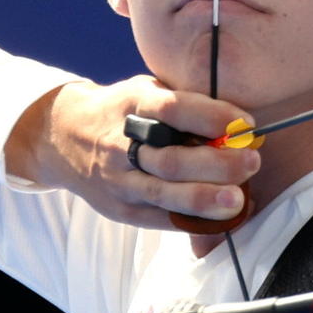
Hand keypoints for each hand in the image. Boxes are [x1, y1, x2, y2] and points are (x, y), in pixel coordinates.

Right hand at [8, 77, 260, 230]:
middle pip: (171, 159)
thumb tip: (237, 123)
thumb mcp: (143, 92)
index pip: (173, 109)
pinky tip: (223, 217)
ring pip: (164, 195)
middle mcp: (120, 145)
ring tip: (238, 198)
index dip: (211, 117)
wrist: (61, 137)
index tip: (246, 123)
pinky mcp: (121, 210)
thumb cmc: (120, 112)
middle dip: (217, 164)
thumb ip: (181, 104)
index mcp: (131, 106)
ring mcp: (119, 181)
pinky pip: (161, 220)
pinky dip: (194, 220)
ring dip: (206, 198)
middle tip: (251, 161)